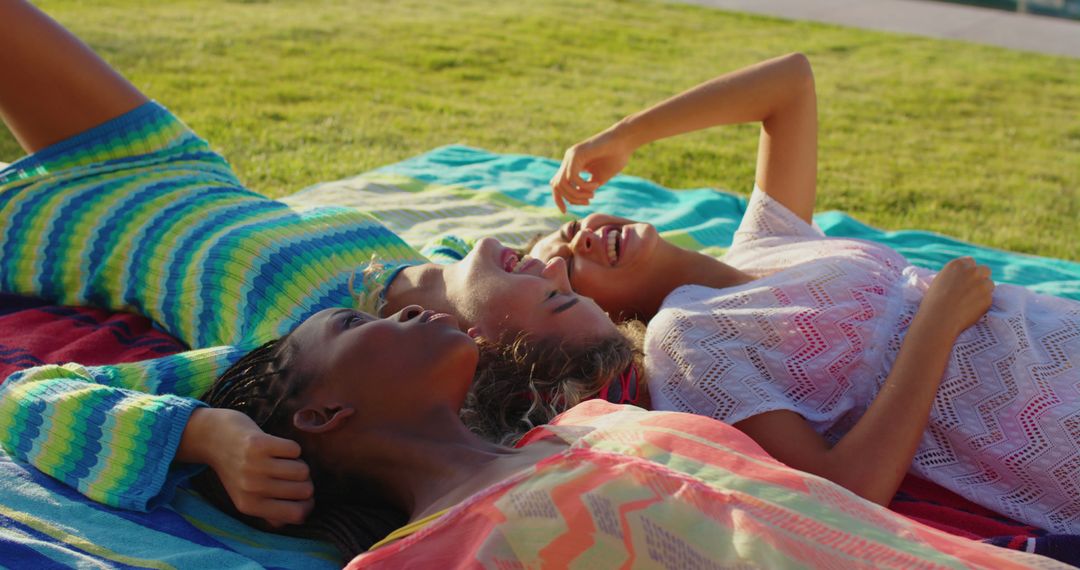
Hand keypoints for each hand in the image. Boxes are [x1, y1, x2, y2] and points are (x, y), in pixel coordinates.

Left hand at [180, 408, 314, 526]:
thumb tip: (299, 518)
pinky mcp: (259, 443)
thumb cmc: (238, 468)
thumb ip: (270, 512)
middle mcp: (252, 488)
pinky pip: (295, 450)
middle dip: (304, 481)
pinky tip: (277, 448)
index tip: (306, 496)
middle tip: (292, 474)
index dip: (308, 505)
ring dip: (299, 463)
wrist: (215, 437)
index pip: (296, 514)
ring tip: (284, 461)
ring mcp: (255, 465)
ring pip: (303, 470)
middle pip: (304, 490)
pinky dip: (290, 448)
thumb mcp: (246, 497)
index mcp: (249, 506)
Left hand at [550, 127, 633, 212]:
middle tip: (588, 201)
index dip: (558, 199)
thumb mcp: (598, 178)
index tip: (566, 211)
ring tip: (592, 194)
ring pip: (562, 183)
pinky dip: (583, 185)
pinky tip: (596, 184)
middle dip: (571, 199)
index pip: (557, 185)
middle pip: (557, 186)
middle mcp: (568, 160)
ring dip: (577, 194)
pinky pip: (572, 177)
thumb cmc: (615, 158)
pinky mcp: (576, 153)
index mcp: (572, 165)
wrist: (625, 141)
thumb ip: (586, 188)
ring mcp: (571, 155)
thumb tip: (576, 199)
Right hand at [920, 257, 994, 337]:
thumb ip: (955, 275)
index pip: (970, 262)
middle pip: (984, 270)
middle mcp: (972, 271)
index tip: (966, 278)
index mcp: (958, 264)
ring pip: (989, 284)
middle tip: (973, 288)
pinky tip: (969, 309)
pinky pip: (988, 299)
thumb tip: (964, 277)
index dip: (969, 271)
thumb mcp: (940, 280)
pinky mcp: (988, 298)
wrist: (939, 318)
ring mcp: (982, 284)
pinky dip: (982, 304)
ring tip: (969, 301)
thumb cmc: (934, 301)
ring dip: (983, 290)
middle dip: (981, 277)